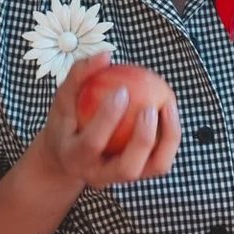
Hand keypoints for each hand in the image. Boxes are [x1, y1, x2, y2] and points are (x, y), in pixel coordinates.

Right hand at [42, 52, 177, 188]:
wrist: (67, 158)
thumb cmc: (66, 122)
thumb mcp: (62, 98)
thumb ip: (79, 75)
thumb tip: (105, 55)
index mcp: (75, 158)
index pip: (92, 143)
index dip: (108, 118)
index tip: (122, 90)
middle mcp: (100, 176)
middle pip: (127, 168)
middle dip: (143, 139)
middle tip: (151, 106)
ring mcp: (123, 179)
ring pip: (154, 167)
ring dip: (168, 137)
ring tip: (169, 104)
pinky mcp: (141, 174)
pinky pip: (163, 157)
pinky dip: (171, 135)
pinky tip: (171, 107)